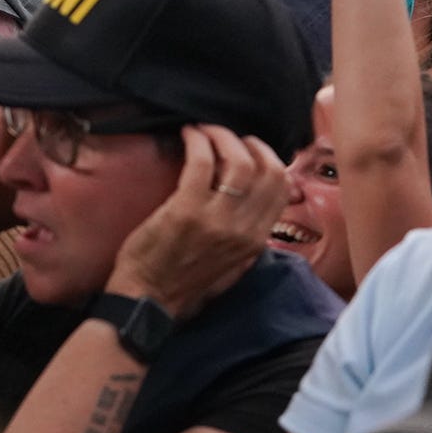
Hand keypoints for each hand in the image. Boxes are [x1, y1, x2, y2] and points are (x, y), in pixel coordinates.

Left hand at [106, 125, 285, 313]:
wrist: (148, 301)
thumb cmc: (185, 281)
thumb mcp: (232, 263)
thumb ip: (248, 234)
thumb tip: (256, 200)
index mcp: (256, 240)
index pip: (282, 187)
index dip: (269, 158)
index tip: (249, 148)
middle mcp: (244, 230)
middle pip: (267, 169)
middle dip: (248, 143)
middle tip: (225, 136)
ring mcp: (216, 220)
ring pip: (238, 161)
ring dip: (221, 137)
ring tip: (204, 131)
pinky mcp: (186, 211)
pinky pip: (201, 162)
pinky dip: (197, 141)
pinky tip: (188, 135)